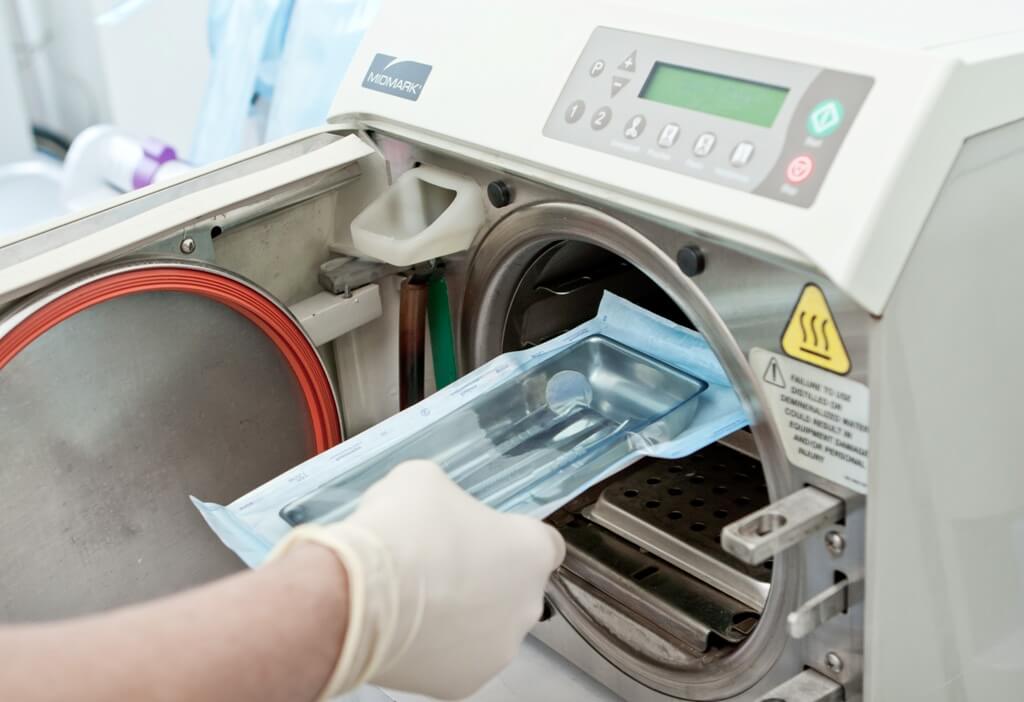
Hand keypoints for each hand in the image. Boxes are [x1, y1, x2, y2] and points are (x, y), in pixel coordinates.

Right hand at [270, 460, 564, 699]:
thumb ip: (447, 496)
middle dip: (487, 578)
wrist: (357, 596)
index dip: (513, 537)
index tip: (488, 536)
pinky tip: (408, 626)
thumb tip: (434, 506)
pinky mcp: (463, 683)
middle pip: (515, 588)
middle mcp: (527, 604)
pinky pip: (457, 658)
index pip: (546, 543)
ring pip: (488, 628)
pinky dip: (438, 647)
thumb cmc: (400, 532)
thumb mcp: (424, 480)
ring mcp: (498, 648)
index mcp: (531, 549)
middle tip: (442, 563)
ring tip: (418, 598)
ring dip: (464, 615)